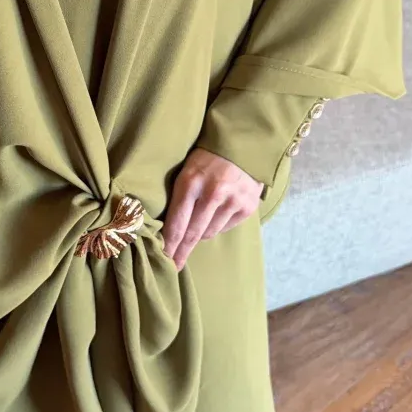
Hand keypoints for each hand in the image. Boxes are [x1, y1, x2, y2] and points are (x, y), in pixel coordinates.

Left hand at [161, 147, 262, 269]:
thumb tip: (167, 231)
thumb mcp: (186, 169)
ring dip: (200, 234)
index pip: (177, 223)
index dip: (169, 245)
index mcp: (191, 181)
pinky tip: (217, 212)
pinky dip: (217, 225)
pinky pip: (225, 227)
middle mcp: (213, 192)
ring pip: (209, 233)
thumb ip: (179, 196)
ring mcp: (233, 200)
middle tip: (174, 266)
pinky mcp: (248, 206)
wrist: (244, 145)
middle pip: (193, 234)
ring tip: (198, 223)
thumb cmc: (207, 158)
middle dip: (181, 252)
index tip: (164, 260)